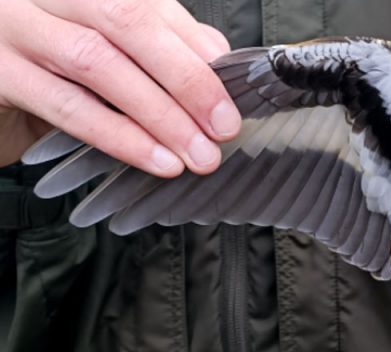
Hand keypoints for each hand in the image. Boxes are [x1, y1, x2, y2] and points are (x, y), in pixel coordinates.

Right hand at [0, 0, 239, 173]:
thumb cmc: (48, 66)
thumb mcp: (104, 48)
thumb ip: (156, 43)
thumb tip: (215, 58)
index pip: (148, 3)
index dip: (196, 48)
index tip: (230, 93)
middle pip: (127, 20)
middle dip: (186, 78)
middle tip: (222, 126)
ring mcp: (12, 24)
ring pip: (98, 62)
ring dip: (159, 115)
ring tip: (197, 153)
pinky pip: (67, 107)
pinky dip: (120, 136)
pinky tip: (155, 158)